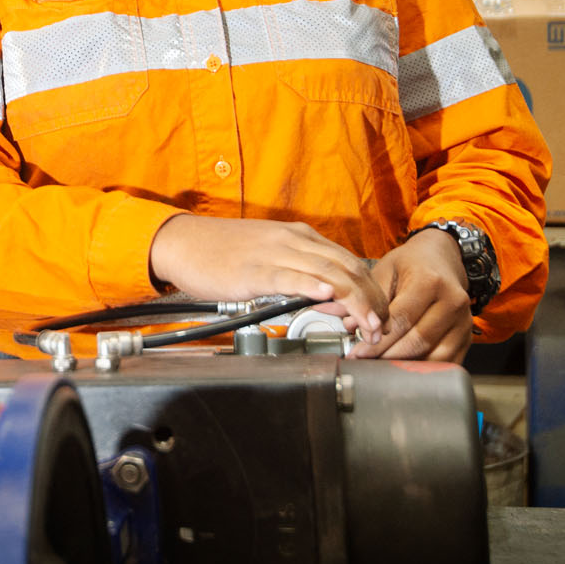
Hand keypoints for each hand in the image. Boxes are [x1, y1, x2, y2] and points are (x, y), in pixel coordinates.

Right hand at [148, 215, 387, 343]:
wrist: (182, 243)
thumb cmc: (222, 253)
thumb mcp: (270, 256)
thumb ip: (301, 273)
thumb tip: (330, 299)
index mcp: (300, 237)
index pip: (349, 262)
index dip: (370, 290)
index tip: (379, 314)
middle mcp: (293, 240)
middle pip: (347, 267)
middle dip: (370, 299)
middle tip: (382, 326)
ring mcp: (274, 253)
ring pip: (327, 273)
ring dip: (353, 301)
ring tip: (367, 323)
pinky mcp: (254, 270)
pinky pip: (289, 276)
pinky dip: (311, 286)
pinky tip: (325, 296)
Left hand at [350, 229, 471, 361]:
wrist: (443, 258)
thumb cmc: (411, 264)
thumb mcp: (386, 269)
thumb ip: (371, 299)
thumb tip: (353, 328)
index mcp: (429, 281)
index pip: (401, 320)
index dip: (377, 341)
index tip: (358, 354)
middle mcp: (452, 301)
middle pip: (417, 341)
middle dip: (388, 357)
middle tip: (366, 364)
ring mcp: (463, 321)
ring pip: (434, 356)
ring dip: (406, 367)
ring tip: (383, 369)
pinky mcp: (467, 336)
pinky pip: (447, 362)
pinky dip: (425, 370)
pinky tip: (405, 369)